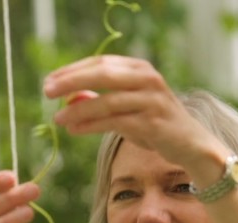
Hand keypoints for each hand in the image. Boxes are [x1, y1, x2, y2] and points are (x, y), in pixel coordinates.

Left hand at [43, 56, 221, 168]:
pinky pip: (115, 122)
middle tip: (46, 91)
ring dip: (78, 109)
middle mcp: (147, 79)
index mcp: (139, 68)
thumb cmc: (154, 123)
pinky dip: (91, 125)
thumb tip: (69, 97)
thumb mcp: (127, 106)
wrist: (190, 144)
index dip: (72, 70)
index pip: (100, 63)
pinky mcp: (151, 123)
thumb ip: (101, 99)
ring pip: (107, 101)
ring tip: (58, 119)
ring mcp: (151, 101)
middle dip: (71, 82)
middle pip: (102, 75)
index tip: (50, 80)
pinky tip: (74, 129)